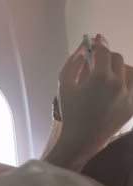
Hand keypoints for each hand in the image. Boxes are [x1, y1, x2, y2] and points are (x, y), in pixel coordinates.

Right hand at [46, 34, 132, 170]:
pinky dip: (125, 82)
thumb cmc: (70, 112)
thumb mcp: (64, 86)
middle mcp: (119, 84)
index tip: (95, 40)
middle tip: (96, 62)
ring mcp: (129, 95)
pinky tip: (114, 87)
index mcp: (100, 78)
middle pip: (117, 58)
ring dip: (118, 68)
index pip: (104, 51)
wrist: (82, 139)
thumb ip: (73, 64)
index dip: (99, 43)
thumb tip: (83, 50)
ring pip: (129, 70)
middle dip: (106, 56)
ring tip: (106, 76)